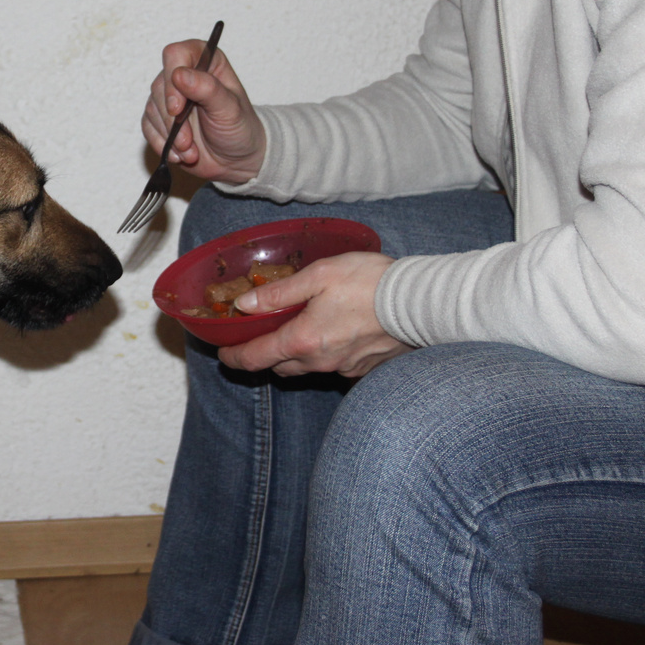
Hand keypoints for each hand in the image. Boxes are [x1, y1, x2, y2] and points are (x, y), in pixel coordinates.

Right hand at [142, 38, 266, 184]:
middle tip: (188, 141)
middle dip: (172, 119)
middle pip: (160, 85)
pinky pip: (147, 127)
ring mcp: (170, 96)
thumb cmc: (239, 128)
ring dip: (169, 136)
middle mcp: (184, 74)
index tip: (178, 109)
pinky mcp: (160, 117)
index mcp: (205, 60)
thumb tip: (179, 75)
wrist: (236, 159)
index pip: (176, 55)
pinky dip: (161, 143)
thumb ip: (207, 88)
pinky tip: (179, 154)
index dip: (173, 80)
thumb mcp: (230, 109)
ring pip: (152, 108)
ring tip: (190, 151)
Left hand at [218, 251, 412, 377]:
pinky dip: (324, 355)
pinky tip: (332, 334)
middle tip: (257, 335)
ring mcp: (344, 369)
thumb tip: (245, 304)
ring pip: (306, 368)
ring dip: (294, 355)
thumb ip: (279, 293)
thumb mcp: (318, 275)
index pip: (254, 358)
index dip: (233, 357)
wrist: (421, 302)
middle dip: (263, 354)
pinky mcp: (364, 369)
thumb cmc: (370, 282)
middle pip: (279, 366)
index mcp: (302, 340)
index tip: (223, 352)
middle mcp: (320, 362)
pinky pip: (333, 367)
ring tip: (294, 331)